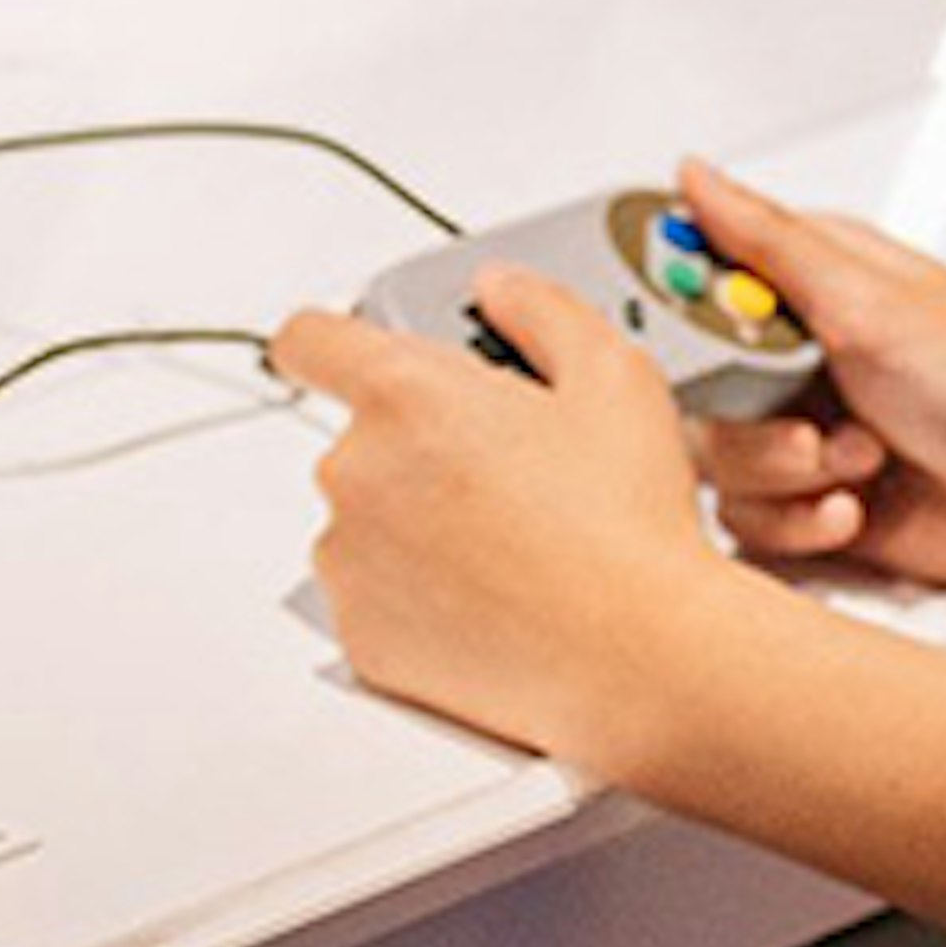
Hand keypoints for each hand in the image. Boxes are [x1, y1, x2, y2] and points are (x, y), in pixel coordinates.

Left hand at [270, 270, 738, 760]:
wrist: (635, 656)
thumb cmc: (625, 522)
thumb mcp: (613, 373)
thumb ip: (542, 308)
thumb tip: (503, 290)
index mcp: (405, 394)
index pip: (310, 338)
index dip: (332, 337)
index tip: (356, 350)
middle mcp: (356, 474)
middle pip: (360, 437)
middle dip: (419, 444)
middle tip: (505, 465)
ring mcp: (350, 563)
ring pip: (367, 521)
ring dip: (414, 522)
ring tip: (510, 541)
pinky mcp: (361, 640)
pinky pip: (374, 598)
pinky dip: (417, 595)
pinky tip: (495, 596)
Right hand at [674, 159, 945, 597]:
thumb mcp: (868, 299)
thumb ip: (768, 240)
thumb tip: (697, 175)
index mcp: (812, 281)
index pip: (700, 272)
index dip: (676, 306)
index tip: (691, 338)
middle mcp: (800, 353)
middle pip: (695, 382)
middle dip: (749, 416)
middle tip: (808, 420)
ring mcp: (804, 428)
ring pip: (719, 458)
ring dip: (790, 471)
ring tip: (859, 460)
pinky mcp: (810, 500)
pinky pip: (752, 519)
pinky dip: (804, 520)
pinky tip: (858, 507)